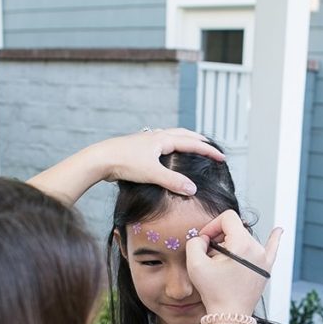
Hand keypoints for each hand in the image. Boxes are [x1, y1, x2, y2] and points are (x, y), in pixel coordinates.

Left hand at [102, 128, 224, 194]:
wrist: (101, 159)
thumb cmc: (125, 163)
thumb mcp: (152, 173)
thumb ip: (173, 181)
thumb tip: (193, 189)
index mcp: (163, 139)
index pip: (192, 143)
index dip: (208, 150)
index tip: (221, 157)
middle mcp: (156, 136)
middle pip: (183, 134)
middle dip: (198, 140)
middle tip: (210, 146)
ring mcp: (147, 141)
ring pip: (171, 137)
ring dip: (184, 140)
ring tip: (191, 145)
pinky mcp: (139, 148)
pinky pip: (161, 143)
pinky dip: (170, 146)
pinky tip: (166, 154)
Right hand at [185, 210, 281, 315]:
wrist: (230, 316)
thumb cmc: (214, 293)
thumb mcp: (195, 264)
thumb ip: (195, 242)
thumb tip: (204, 238)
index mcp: (242, 244)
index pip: (228, 218)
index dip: (212, 225)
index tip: (205, 240)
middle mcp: (257, 248)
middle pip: (236, 229)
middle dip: (220, 238)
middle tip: (210, 256)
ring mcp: (264, 258)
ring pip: (245, 240)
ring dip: (232, 246)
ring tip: (223, 263)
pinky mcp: (266, 268)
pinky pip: (272, 248)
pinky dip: (274, 238)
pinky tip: (279, 230)